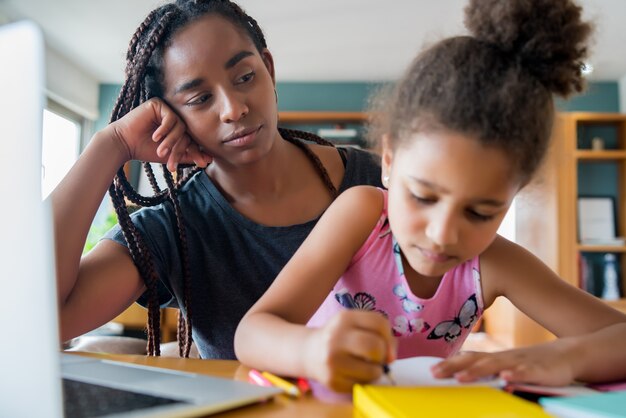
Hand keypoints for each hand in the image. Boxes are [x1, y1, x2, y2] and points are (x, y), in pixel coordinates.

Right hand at [105, 98, 210, 170]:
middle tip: (172, 162)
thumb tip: (210, 159)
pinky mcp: (158, 104)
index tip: (203, 163)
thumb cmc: (144, 150)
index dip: (196, 151)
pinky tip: (155, 137)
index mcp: (177, 128)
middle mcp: (173, 118)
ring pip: (180, 126)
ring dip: (171, 141)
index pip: (191, 139)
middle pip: (187, 133)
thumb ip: (189, 155)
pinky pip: (171, 117)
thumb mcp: (171, 155)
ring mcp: (166, 110)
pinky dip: (164, 130)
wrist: (124, 144)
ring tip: (160, 151)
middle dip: (181, 149)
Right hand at [304, 310, 395, 392]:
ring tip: (366, 367)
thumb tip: (391, 357)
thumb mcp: (355, 325)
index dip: (389, 337)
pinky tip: (354, 374)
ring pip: (372, 370)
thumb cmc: (340, 338)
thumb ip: (378, 333)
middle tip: (376, 358)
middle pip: (375, 347)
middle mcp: (336, 337)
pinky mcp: (332, 380)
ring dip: (375, 371)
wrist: (310, 352)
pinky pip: (362, 384)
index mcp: (345, 318)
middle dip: (382, 355)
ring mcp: (332, 360)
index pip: (379, 323)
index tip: (386, 345)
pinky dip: (364, 381)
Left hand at [431, 340, 576, 385]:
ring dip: (478, 371)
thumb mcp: (507, 365)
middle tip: (435, 374)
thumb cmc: (532, 363)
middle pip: (476, 361)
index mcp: (495, 358)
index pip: (468, 359)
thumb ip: (486, 368)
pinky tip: (506, 378)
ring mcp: (521, 363)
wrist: (569, 354)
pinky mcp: (540, 371)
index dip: (449, 364)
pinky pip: (526, 372)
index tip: (430, 371)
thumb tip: (459, 372)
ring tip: (461, 378)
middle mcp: (504, 358)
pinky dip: (516, 375)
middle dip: (454, 367)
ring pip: (496, 366)